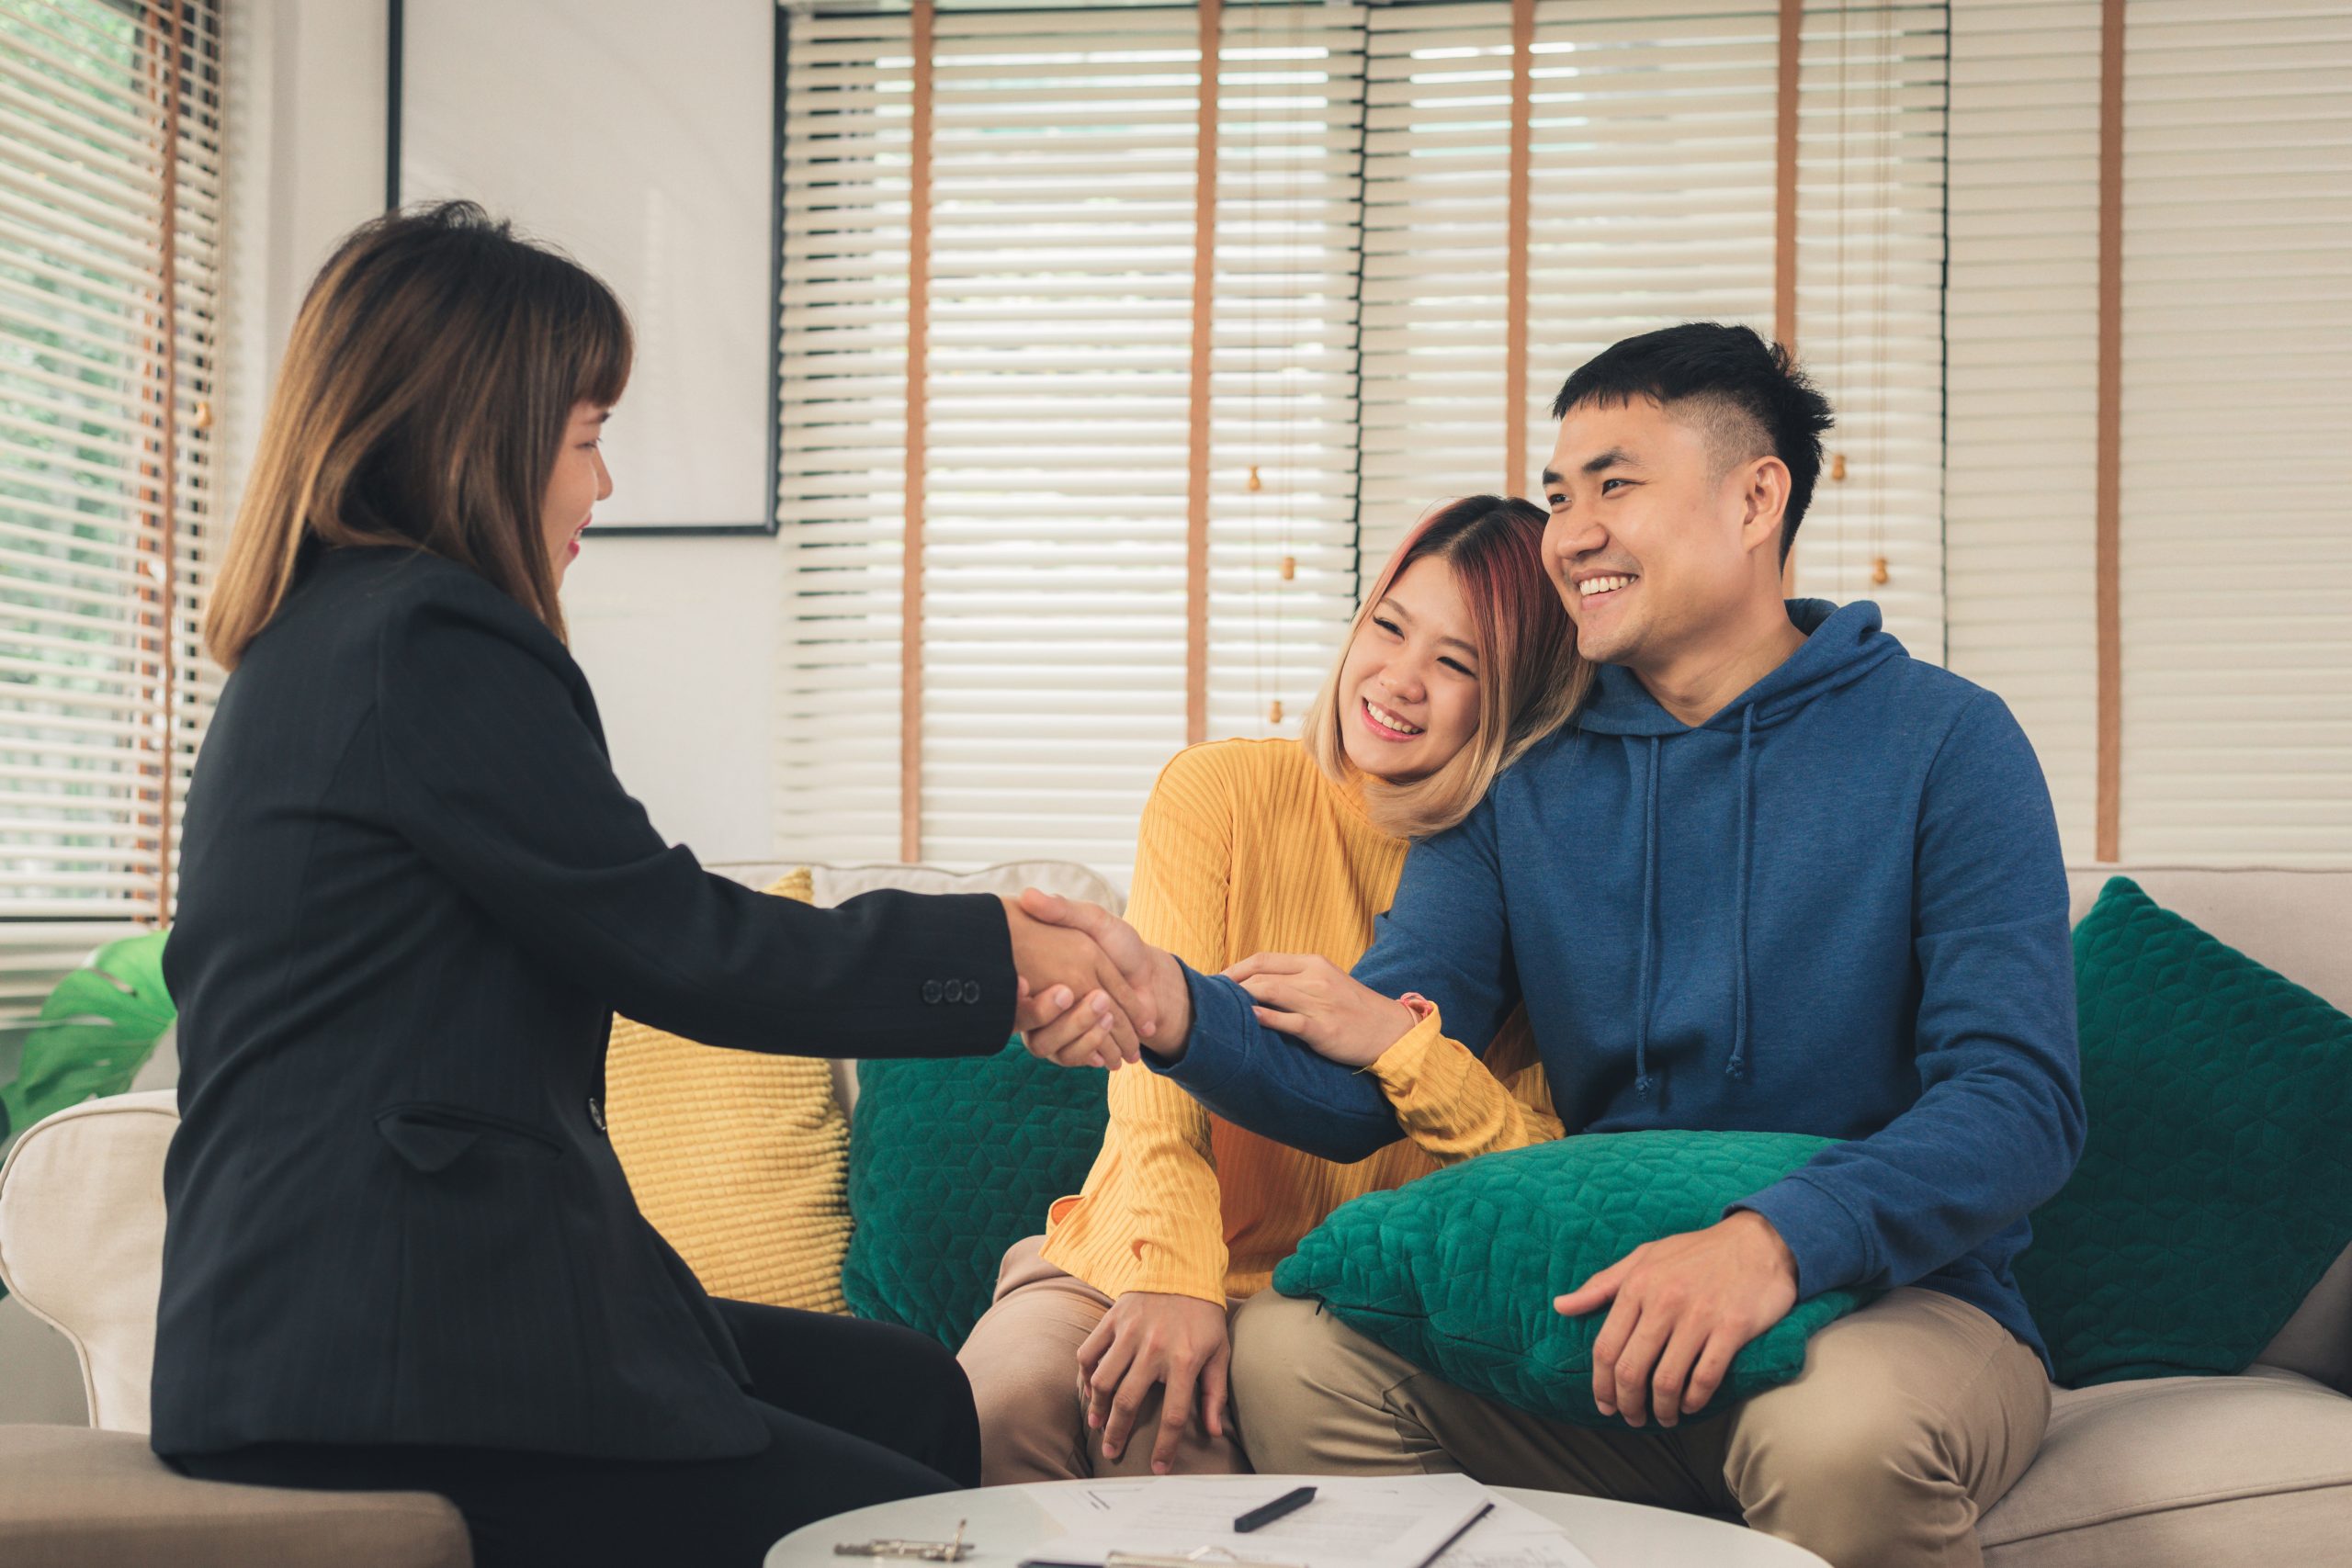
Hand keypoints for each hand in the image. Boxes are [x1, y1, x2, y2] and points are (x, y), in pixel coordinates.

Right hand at [1015, 888, 1192, 1062]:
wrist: (1150, 976)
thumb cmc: (1120, 944)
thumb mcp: (1094, 920)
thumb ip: (1062, 910)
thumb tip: (1026, 896)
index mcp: (1040, 970)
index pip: (1021, 990)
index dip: (1026, 996)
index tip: (1031, 987)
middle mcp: (1040, 1000)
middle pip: (1038, 1022)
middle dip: (1071, 1019)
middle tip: (1102, 1001)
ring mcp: (1054, 1025)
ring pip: (1051, 1045)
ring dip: (1083, 1036)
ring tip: (1110, 1018)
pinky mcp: (1071, 1044)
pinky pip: (1068, 1057)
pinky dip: (1090, 1053)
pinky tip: (1107, 1053)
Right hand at [1076, 1291, 1231, 1473]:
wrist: (1183, 1268)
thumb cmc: (1204, 1316)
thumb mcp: (1219, 1352)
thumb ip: (1214, 1393)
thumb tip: (1213, 1431)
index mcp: (1185, 1361)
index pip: (1174, 1415)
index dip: (1165, 1446)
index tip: (1157, 1467)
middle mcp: (1154, 1349)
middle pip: (1128, 1402)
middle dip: (1117, 1434)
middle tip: (1111, 1452)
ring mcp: (1130, 1333)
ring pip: (1103, 1380)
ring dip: (1097, 1407)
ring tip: (1097, 1424)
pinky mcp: (1113, 1320)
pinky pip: (1089, 1352)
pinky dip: (1085, 1374)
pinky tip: (1090, 1390)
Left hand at [1221, 953, 1417, 1067]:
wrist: (1390, 1030)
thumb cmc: (1353, 1008)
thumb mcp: (1326, 981)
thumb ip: (1296, 978)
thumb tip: (1258, 982)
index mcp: (1313, 963)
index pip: (1264, 959)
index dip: (1236, 968)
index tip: (1217, 981)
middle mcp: (1314, 978)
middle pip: (1261, 973)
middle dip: (1231, 984)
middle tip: (1210, 998)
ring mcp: (1319, 1003)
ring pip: (1270, 991)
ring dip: (1241, 998)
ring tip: (1221, 1009)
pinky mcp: (1323, 1028)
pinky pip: (1288, 1021)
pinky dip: (1265, 1019)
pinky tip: (1249, 1020)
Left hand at [1552, 1210, 1798, 1428]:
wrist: (1759, 1241)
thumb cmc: (1697, 1252)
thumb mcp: (1644, 1258)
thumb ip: (1602, 1285)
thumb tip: (1561, 1306)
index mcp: (1638, 1284)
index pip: (1606, 1347)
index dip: (1601, 1384)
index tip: (1604, 1404)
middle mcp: (1664, 1300)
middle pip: (1631, 1369)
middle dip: (1627, 1403)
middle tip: (1632, 1418)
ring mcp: (1699, 1315)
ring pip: (1667, 1380)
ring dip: (1662, 1408)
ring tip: (1663, 1417)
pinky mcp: (1732, 1328)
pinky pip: (1705, 1376)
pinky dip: (1694, 1399)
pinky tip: (1690, 1405)